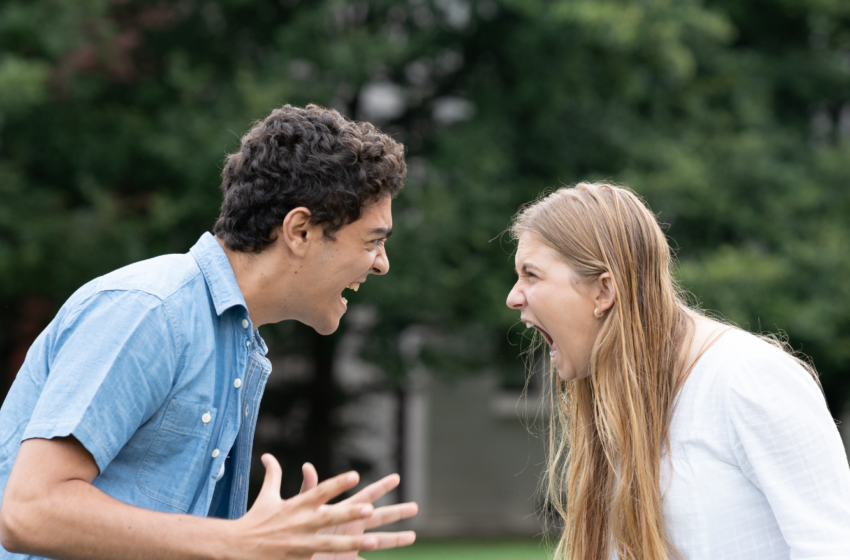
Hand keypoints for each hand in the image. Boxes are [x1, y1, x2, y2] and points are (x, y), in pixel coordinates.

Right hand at [228, 454, 385, 558]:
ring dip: (352, 543)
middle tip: (370, 510)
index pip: (320, 492)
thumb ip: (273, 475)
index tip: (355, 475)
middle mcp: (301, 524)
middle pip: (329, 518)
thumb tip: (267, 455)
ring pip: (330, 544)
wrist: (236, 547)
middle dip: (350, 514)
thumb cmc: (254, 521)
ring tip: (375, 541)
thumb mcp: (266, 497)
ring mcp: (300, 545)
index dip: (338, 484)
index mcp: (296, 506)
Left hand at [299, 463, 417, 559]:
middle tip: (415, 507)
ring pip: (380, 541)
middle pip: (381, 517)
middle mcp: (353, 525)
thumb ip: (308, 490)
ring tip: (412, 537)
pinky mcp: (349, 558)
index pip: (367, 496)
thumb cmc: (296, 528)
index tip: (396, 477)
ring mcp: (353, 543)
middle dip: (398, 512)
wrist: (294, 551)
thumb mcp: (302, 507)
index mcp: (345, 510)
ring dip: (396, 539)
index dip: (381, 487)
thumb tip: (307, 466)